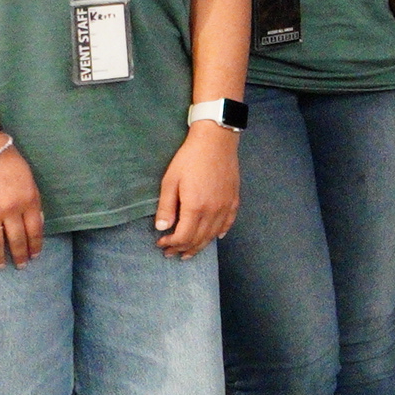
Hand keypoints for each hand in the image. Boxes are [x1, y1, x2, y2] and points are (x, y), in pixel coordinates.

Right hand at [0, 146, 45, 269]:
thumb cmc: (8, 159)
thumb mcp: (29, 180)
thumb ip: (31, 201)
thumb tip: (34, 221)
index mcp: (28, 200)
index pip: (34, 231)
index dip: (34, 246)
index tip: (34, 256)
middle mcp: (9, 208)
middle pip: (16, 239)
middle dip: (19, 255)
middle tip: (19, 266)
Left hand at [154, 123, 240, 257]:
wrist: (216, 141)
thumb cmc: (189, 159)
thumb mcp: (170, 181)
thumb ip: (167, 207)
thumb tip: (162, 228)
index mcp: (195, 207)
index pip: (183, 236)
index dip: (171, 244)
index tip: (160, 244)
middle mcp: (213, 211)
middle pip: (198, 239)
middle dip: (183, 249)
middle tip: (170, 254)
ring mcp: (226, 206)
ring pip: (213, 234)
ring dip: (200, 246)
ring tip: (188, 253)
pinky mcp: (234, 200)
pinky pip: (229, 223)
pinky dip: (221, 233)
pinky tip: (216, 237)